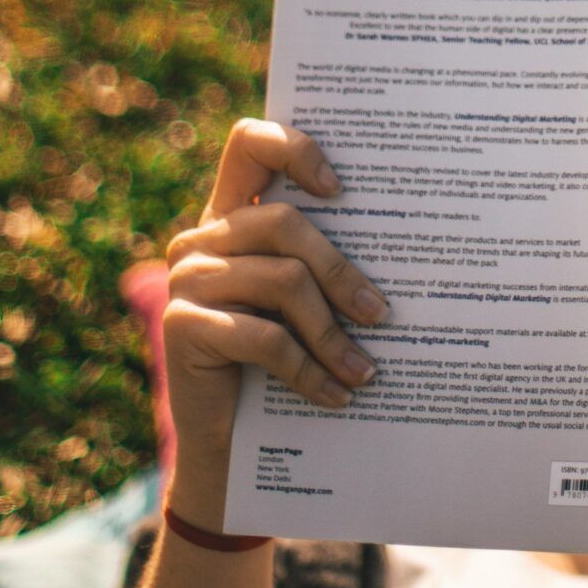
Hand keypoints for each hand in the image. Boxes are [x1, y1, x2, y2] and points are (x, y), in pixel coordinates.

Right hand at [159, 118, 386, 521]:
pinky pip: (264, 338)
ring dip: (333, 334)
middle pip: (285, 224)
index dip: (294, 148)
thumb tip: (405, 248)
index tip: (340, 188)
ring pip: (282, 282)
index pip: (250, 143)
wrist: (225, 443)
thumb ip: (318, 263)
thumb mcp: (296, 305)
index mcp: (229, 215)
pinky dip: (309, 370)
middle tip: (381, 314)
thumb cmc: (275, 364)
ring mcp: (186, 279)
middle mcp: (201, 238)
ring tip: (366, 371)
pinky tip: (336, 395)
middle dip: (342, 271)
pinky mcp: (182, 326)